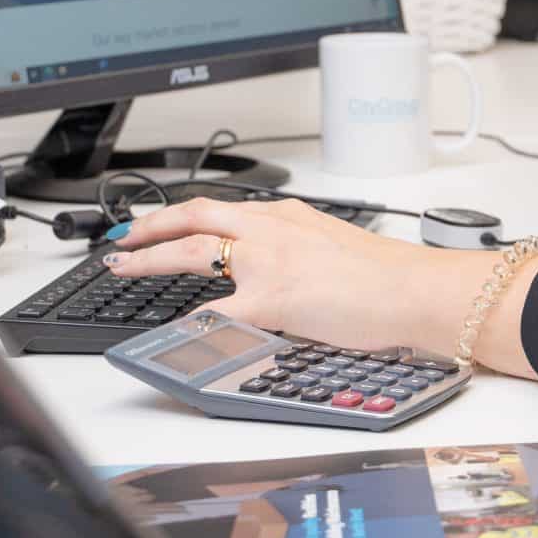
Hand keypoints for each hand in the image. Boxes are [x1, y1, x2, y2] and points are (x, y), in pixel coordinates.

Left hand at [107, 194, 478, 356]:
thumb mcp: (337, 250)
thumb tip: (285, 279)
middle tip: (121, 237)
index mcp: (290, 216)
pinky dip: (185, 318)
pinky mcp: (270, 297)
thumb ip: (301, 256)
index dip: (185, 215)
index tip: (164, 222)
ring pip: (191, 249)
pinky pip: (213, 309)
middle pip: (195, 215)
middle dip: (151, 225)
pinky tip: (166, 328)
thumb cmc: (391, 278)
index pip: (224, 209)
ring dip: (149, 257)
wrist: (416, 289)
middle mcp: (273, 228)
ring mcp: (267, 260)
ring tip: (122, 266)